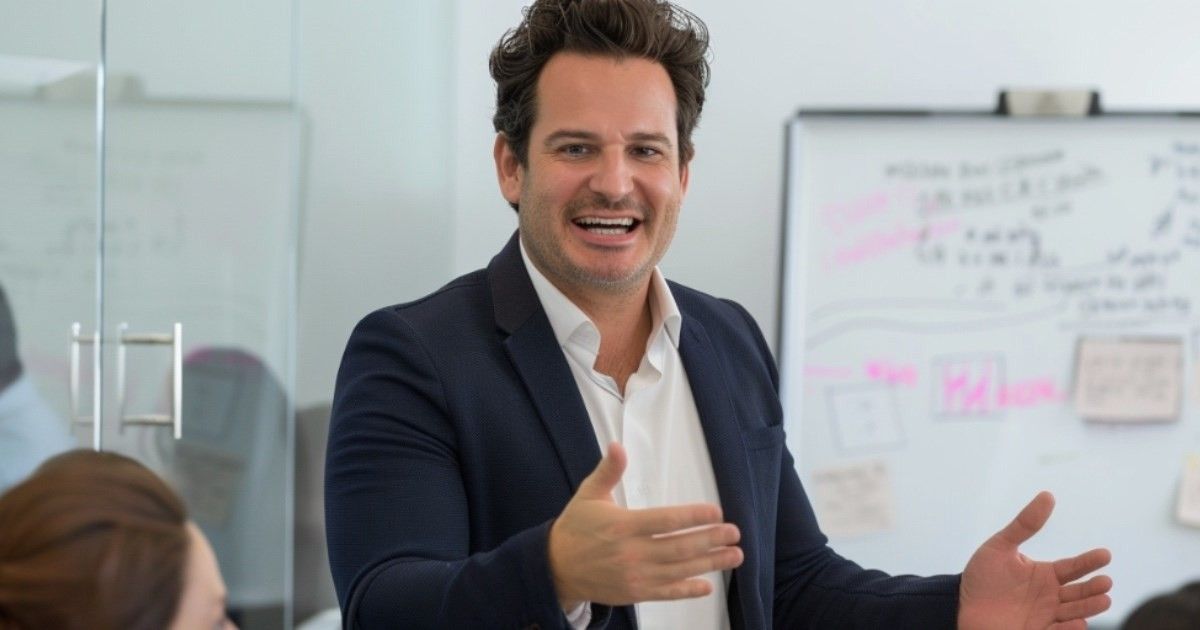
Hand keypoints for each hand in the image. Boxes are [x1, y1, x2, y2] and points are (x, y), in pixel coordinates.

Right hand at [547, 442, 743, 609]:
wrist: (555, 568)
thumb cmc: (576, 527)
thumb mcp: (589, 494)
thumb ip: (609, 471)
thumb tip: (618, 445)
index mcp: (623, 525)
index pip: (665, 521)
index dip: (693, 517)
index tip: (716, 512)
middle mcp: (632, 553)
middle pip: (679, 547)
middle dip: (711, 540)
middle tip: (735, 533)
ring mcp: (635, 576)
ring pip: (679, 570)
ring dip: (710, 563)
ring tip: (734, 556)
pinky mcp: (635, 593)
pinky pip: (667, 593)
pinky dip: (688, 590)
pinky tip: (707, 586)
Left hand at [958, 492, 1112, 629]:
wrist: (959, 607)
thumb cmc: (981, 577)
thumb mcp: (1000, 547)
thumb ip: (1024, 524)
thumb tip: (1048, 495)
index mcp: (1045, 575)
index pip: (1073, 567)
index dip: (1089, 561)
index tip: (1105, 555)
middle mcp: (1050, 596)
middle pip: (1079, 592)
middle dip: (1094, 588)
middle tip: (1105, 582)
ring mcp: (1046, 617)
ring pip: (1074, 612)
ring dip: (1089, 607)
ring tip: (1104, 599)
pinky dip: (1069, 628)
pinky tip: (1078, 621)